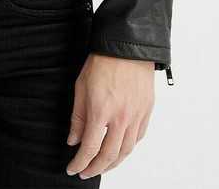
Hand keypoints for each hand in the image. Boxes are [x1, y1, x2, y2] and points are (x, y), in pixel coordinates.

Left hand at [66, 53, 154, 178]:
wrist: (126, 47)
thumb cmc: (102, 62)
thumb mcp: (81, 87)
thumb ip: (78, 117)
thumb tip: (74, 140)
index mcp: (101, 112)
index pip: (89, 148)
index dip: (80, 163)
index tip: (72, 168)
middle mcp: (121, 118)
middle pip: (109, 156)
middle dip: (95, 169)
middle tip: (85, 172)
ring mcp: (136, 116)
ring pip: (126, 151)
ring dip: (112, 163)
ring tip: (101, 166)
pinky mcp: (146, 112)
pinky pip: (138, 138)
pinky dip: (127, 149)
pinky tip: (119, 150)